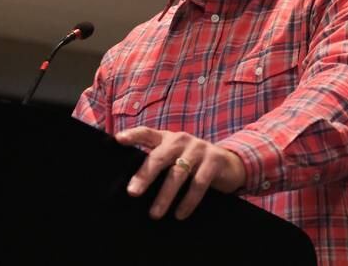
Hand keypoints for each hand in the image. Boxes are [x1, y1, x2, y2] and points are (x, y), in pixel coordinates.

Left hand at [115, 127, 245, 219]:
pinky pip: (198, 183)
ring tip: (155, 214)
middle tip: (132, 193)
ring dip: (165, 196)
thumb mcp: (174, 156)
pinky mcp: (214, 161)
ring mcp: (198, 149)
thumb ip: (157, 161)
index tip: (118, 139)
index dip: (133, 135)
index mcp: (167, 138)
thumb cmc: (192, 162)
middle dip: (145, 175)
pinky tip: (179, 214)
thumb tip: (131, 185)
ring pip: (178, 173)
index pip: (147, 133)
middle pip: (159, 157)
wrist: (229, 163)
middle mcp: (181, 140)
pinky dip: (188, 201)